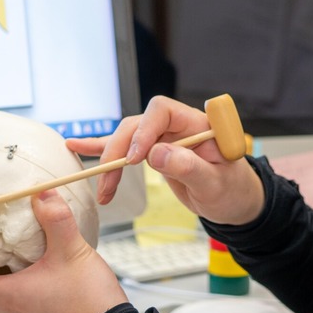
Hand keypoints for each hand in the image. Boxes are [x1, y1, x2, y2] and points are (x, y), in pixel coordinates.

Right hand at [68, 95, 264, 225]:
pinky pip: (126, 147)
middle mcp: (178, 126)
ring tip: (101, 184)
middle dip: (119, 150)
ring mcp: (164, 138)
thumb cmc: (233, 190)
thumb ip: (188, 168)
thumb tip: (156, 154)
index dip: (144, 130)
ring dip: (109, 159)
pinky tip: (76, 146)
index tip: (135, 159)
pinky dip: (102, 149)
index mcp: (198, 124)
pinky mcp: (154, 152)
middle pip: (138, 124)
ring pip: (127, 137)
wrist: (235, 201)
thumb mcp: (216, 184)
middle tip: (109, 179)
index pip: (162, 111)